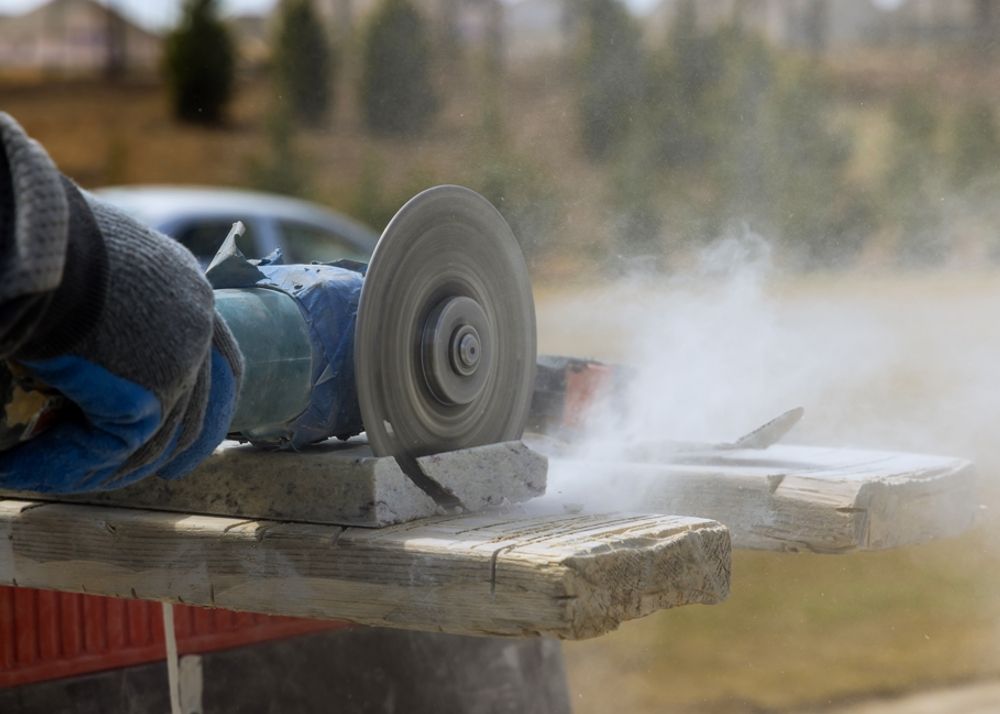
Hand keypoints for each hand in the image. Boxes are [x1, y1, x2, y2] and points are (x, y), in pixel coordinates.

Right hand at [0, 113, 241, 492]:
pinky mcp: (149, 396)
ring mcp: (179, 362)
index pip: (222, 358)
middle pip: (201, 406)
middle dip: (179, 448)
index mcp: (187, 287)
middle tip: (157, 473)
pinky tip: (18, 468)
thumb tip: (84, 358)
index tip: (195, 435)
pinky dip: (59, 466)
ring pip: (149, 440)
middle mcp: (196, 325)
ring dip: (92, 465)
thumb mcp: (90, 273)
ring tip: (36, 469)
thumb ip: (108, 317)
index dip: (214, 399)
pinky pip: (106, 449)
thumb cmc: (41, 245)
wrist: (29, 241)